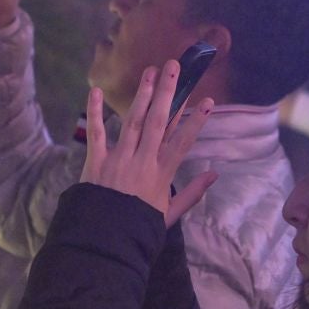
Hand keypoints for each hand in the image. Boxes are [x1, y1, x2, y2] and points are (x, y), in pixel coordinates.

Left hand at [80, 61, 217, 226]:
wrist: (104, 241)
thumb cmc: (139, 228)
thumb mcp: (170, 214)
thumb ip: (192, 194)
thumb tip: (214, 175)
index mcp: (161, 175)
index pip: (182, 142)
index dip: (196, 121)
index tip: (207, 100)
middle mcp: (142, 162)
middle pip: (159, 122)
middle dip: (168, 92)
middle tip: (174, 67)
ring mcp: (118, 159)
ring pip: (133, 122)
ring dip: (142, 95)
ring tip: (150, 72)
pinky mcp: (95, 161)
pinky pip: (96, 134)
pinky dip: (95, 113)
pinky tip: (95, 91)